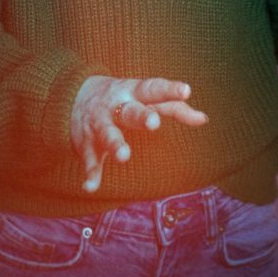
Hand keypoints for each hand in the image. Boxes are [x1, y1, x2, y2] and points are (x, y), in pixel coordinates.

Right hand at [70, 76, 208, 193]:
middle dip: (141, 116)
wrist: (73, 95)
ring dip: (116, 145)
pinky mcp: (87, 144)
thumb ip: (175, 108)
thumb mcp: (145, 97)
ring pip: (108, 134)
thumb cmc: (123, 98)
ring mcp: (100, 124)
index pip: (153, 89)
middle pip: (130, 111)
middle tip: (154, 122)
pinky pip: (89, 159)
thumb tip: (204, 119)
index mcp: (134, 93)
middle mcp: (116, 107)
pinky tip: (91, 186)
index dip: (169, 89)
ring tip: (124, 156)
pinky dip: (90, 172)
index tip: (186, 90)